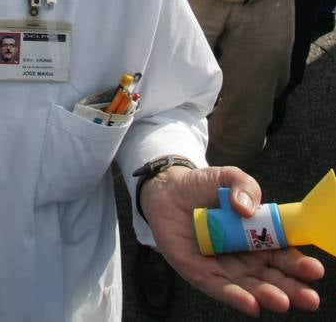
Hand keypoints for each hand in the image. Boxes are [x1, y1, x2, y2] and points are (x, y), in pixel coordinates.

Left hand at [142, 165, 323, 314]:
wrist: (168, 190)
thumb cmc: (204, 187)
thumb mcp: (229, 177)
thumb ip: (244, 185)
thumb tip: (247, 207)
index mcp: (260, 238)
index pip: (285, 255)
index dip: (299, 263)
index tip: (314, 268)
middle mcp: (246, 257)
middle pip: (273, 277)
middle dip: (292, 289)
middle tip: (309, 297)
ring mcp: (225, 267)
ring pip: (251, 287)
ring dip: (267, 296)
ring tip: (282, 301)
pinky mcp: (201, 272)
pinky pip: (220, 288)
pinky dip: (236, 297)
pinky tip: (251, 305)